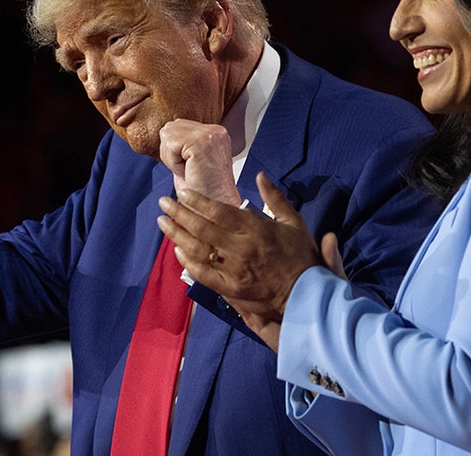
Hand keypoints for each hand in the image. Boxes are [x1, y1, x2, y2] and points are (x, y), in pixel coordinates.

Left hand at [158, 119, 239, 204]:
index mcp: (215, 132)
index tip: (189, 166)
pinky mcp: (201, 142)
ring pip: (167, 136)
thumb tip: (164, 132)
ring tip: (190, 171)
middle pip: (169, 128)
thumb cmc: (203, 191)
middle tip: (189, 170)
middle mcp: (215, 130)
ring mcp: (210, 134)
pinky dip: (173, 164)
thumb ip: (182, 142)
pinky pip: (170, 146)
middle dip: (171, 152)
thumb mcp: (191, 159)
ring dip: (172, 159)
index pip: (177, 126)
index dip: (174, 150)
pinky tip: (189, 172)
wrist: (215, 208)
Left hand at [158, 171, 320, 323]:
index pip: (219, 211)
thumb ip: (275, 198)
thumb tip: (260, 175)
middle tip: (163, 203)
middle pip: (202, 228)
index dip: (198, 201)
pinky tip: (177, 251)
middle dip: (179, 213)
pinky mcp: (230, 290)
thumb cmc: (301, 257)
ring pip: (198, 250)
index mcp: (256, 229)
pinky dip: (188, 262)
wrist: (307, 296)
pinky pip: (203, 274)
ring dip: (177, 235)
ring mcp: (234, 270)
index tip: (182, 192)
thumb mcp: (294, 222)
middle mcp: (241, 248)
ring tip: (163, 223)